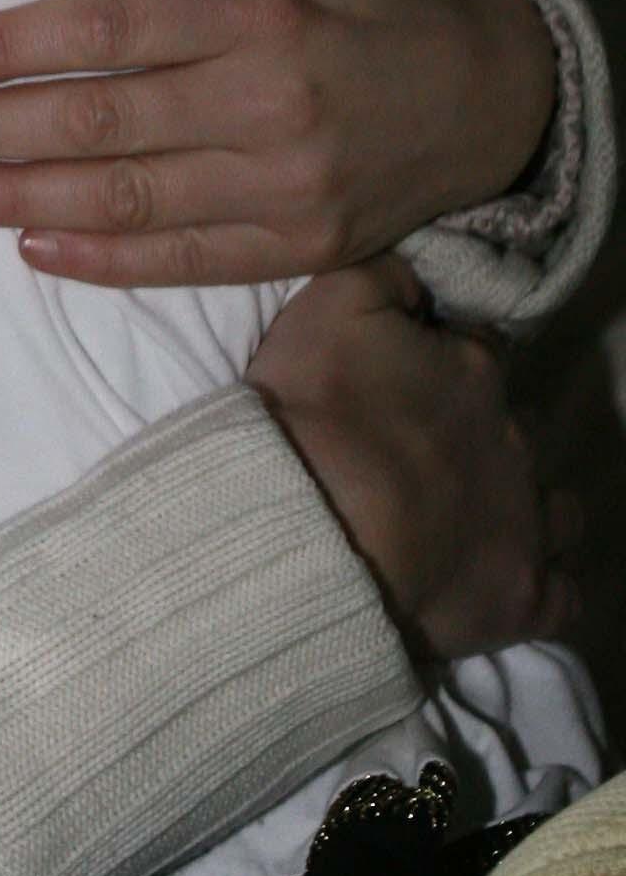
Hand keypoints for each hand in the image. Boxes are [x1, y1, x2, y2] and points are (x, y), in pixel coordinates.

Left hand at [0, 0, 556, 288]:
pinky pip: (184, 260)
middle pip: (103, 124)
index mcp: (264, 14)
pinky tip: (33, 248)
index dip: (17, 44)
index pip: (113, 32)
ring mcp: (285, 186)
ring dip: (21, 201)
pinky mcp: (299, 246)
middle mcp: (269, 104)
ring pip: (128, 199)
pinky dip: (104, 258)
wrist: (492, 100)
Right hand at [249, 261, 576, 661]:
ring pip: (557, 510)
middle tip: (421, 460)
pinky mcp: (524, 600)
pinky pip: (563, 597)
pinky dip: (542, 588)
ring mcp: (528, 525)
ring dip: (526, 510)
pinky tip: (507, 586)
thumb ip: (381, 274)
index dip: (445, 366)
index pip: (479, 353)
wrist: (313, 525)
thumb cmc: (314, 412)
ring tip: (472, 524)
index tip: (410, 384)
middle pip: (516, 430)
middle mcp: (516, 442)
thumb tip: (416, 275)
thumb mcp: (329, 304)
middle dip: (480, 441)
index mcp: (474, 372)